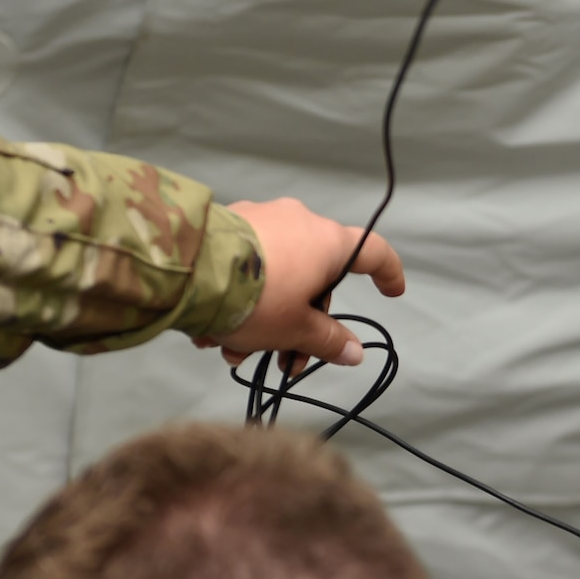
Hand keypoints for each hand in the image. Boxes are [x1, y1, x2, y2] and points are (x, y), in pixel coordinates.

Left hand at [201, 199, 405, 368]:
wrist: (188, 271)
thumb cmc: (256, 298)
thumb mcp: (296, 329)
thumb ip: (328, 340)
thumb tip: (353, 353)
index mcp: (327, 243)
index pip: (373, 253)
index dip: (387, 273)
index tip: (391, 292)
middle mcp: (299, 222)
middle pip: (315, 276)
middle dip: (301, 323)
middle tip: (283, 359)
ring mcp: (261, 219)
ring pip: (276, 275)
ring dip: (263, 318)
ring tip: (235, 351)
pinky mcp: (227, 224)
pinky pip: (246, 265)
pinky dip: (239, 297)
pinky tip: (213, 329)